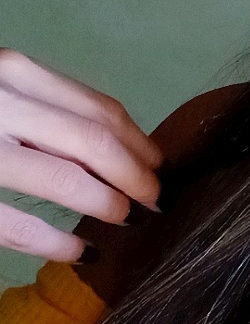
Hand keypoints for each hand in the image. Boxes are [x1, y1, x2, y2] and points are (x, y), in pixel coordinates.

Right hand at [0, 49, 163, 262]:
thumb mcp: (1, 90)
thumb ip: (46, 109)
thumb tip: (125, 149)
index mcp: (13, 71)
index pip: (100, 111)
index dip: (141, 144)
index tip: (160, 168)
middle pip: (95, 144)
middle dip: (137, 178)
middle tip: (156, 202)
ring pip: (64, 181)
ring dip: (107, 206)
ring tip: (126, 222)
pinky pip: (16, 224)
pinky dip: (56, 241)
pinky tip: (79, 251)